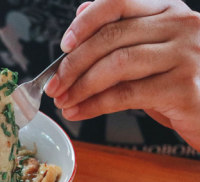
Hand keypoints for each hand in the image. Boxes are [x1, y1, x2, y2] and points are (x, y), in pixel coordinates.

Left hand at [44, 0, 199, 150]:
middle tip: (54, 84)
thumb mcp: (151, 52)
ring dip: (81, 86)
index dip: (86, 23)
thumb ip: (120, 32)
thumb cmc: (180, 82)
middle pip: (111, 37)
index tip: (64, 45)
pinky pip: (126, 95)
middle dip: (73, 64)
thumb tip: (81, 11)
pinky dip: (95, 105)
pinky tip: (79, 112)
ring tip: (63, 100)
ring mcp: (186, 55)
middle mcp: (181, 26)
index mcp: (169, 10)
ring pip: (117, 65)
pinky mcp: (184, 87)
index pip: (119, 2)